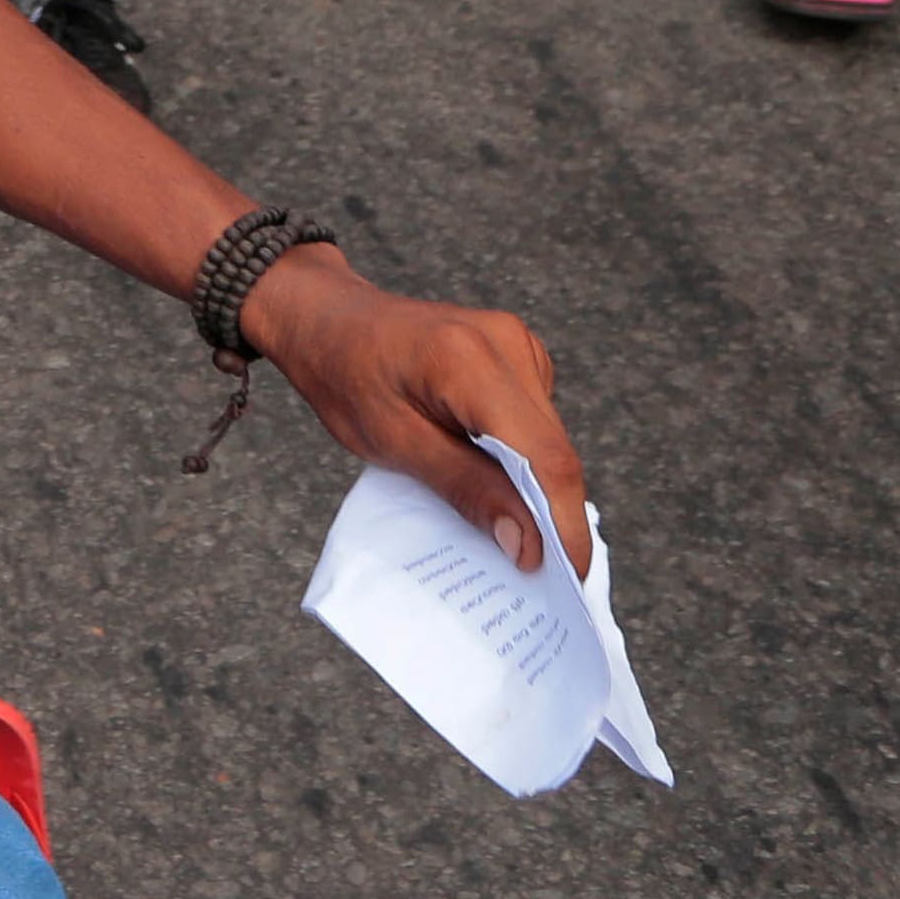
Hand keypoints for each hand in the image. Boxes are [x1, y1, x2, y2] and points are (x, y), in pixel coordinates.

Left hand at [241, 251, 592, 573]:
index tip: (568, 578)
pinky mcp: (517, 351)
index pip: (543, 454)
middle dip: (554, 514)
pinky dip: (524, 456)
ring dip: (539, 487)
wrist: (331, 320)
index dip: (563, 522)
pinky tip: (498, 483)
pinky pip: (535, 418)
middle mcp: (507, 343)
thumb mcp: (393, 443)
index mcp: (469, 361)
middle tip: (546, 577)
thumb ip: (466, 489)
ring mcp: (517, 342)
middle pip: (553, 447)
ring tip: (521, 540)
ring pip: (549, 435)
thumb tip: (529, 544)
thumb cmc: (347, 379)